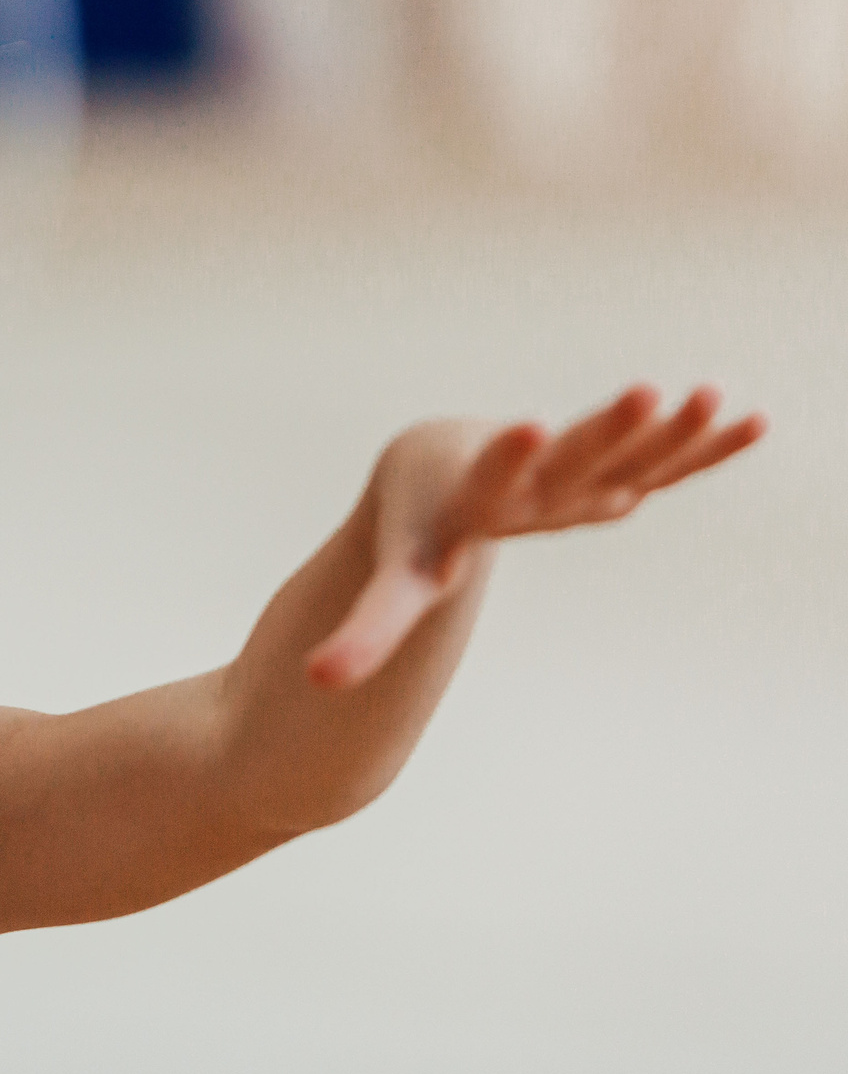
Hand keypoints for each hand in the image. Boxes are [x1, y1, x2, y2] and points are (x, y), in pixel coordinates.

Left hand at [306, 385, 766, 690]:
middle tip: (645, 391)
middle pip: (571, 451)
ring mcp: (574, 470)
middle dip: (606, 427)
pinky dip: (701, 447)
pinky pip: (660, 461)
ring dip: (668, 429)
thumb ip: (368, 628)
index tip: (526, 425)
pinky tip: (756, 420)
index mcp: (473, 495)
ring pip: (625, 448)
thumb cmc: (415, 524)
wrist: (434, 462)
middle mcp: (529, 472)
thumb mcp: (397, 578)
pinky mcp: (606, 472)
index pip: (489, 479)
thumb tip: (316, 683)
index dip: (508, 458)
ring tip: (713, 395)